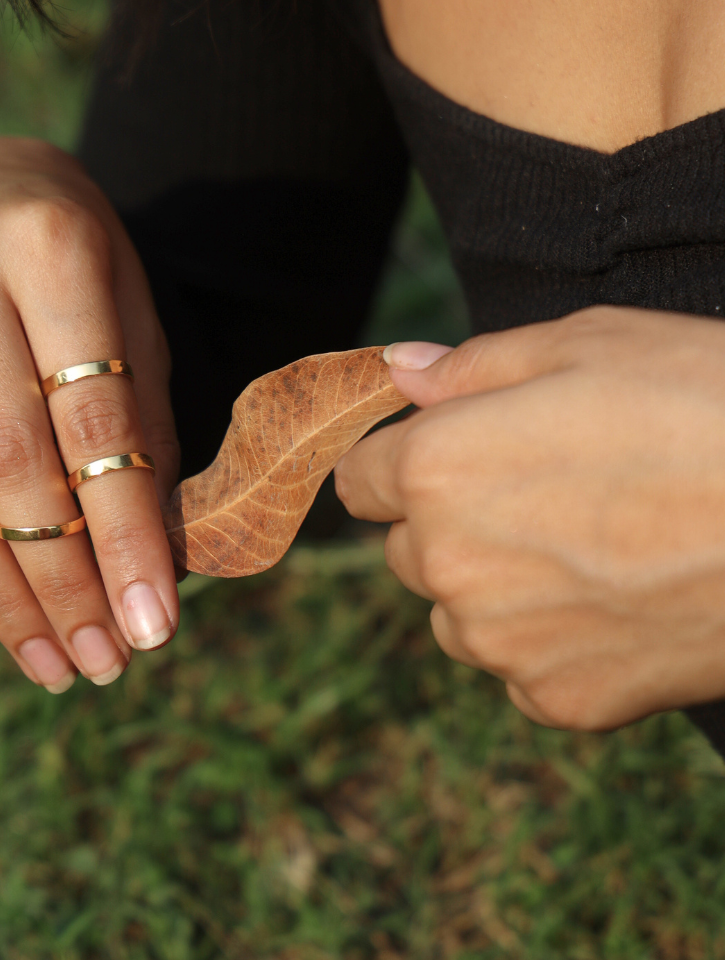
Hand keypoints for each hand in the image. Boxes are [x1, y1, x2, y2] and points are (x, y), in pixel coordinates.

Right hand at [0, 137, 180, 690]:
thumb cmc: (71, 259)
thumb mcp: (129, 312)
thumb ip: (141, 422)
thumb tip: (156, 563)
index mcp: (49, 247)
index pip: (93, 417)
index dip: (125, 532)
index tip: (156, 624)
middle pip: (7, 464)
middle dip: (61, 581)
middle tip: (103, 663)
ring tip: (52, 667)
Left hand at [334, 306, 724, 729]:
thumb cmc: (704, 408)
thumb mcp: (585, 345)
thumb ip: (470, 366)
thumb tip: (397, 369)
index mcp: (437, 469)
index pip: (356, 478)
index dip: (395, 461)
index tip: (439, 454)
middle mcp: (448, 564)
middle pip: (404, 548)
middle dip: (446, 521)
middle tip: (540, 492)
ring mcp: (501, 643)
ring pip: (455, 614)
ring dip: (490, 587)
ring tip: (587, 546)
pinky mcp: (559, 700)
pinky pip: (516, 668)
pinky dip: (547, 641)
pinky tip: (616, 601)